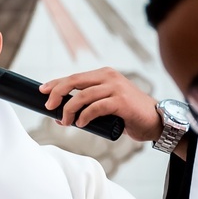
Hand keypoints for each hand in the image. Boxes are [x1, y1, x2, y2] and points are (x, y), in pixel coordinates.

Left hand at [40, 67, 161, 141]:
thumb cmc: (128, 114)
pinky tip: (80, 124)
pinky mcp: (122, 102)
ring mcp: (116, 88)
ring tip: (65, 121)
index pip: (74, 77)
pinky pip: (96, 107)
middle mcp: (109, 77)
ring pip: (83, 96)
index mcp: (103, 75)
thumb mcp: (105, 106)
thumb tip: (60, 117)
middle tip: (48, 107)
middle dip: (57, 93)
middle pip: (75, 81)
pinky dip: (85, 116)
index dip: (56, 83)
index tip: (42, 91)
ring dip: (70, 110)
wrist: (155, 120)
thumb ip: (86, 108)